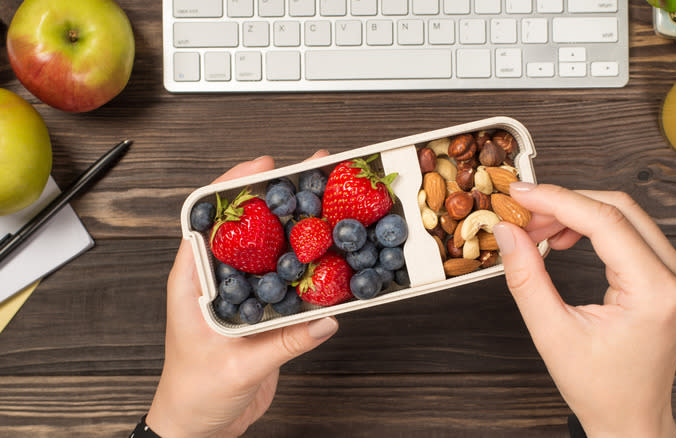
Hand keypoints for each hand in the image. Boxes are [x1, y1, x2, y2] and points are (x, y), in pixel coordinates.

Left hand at [146, 152, 337, 437]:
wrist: (200, 426)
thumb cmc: (195, 395)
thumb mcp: (238, 368)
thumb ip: (282, 344)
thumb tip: (323, 319)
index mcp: (194, 282)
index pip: (207, 220)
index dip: (233, 187)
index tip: (263, 166)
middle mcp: (216, 280)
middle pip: (245, 224)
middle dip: (275, 195)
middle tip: (309, 171)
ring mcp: (240, 293)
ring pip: (268, 246)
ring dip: (294, 224)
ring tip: (324, 201)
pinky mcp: (259, 310)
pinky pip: (285, 277)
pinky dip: (306, 261)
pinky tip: (328, 253)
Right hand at [493, 183, 675, 437]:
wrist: (631, 417)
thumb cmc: (600, 387)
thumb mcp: (552, 333)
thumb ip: (526, 278)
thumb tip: (507, 232)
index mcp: (654, 290)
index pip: (604, 220)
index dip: (557, 200)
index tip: (520, 194)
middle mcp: (674, 276)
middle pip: (617, 207)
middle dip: (564, 204)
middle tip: (522, 215)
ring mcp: (675, 274)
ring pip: (623, 215)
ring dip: (576, 213)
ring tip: (537, 232)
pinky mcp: (666, 276)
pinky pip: (629, 232)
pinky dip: (592, 228)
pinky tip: (564, 240)